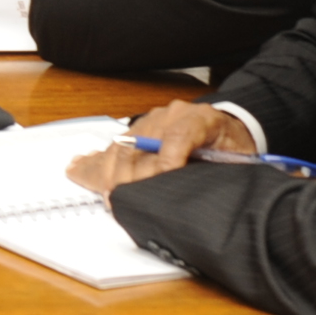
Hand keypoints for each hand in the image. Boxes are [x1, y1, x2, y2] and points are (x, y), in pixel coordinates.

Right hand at [65, 100, 254, 194]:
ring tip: (105, 194)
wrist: (232, 126)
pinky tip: (78, 167)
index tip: (161, 181)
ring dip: (108, 172)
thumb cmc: (233, 146)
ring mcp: (151, 121)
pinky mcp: (140, 129)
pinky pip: (115, 146)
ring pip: (121, 145)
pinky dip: (97, 161)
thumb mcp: (237, 158)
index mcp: (199, 118)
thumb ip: (215, 166)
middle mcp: (170, 115)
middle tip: (122, 199)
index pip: (177, 136)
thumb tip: (183, 181)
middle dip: (130, 175)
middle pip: (139, 143)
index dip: (166, 161)